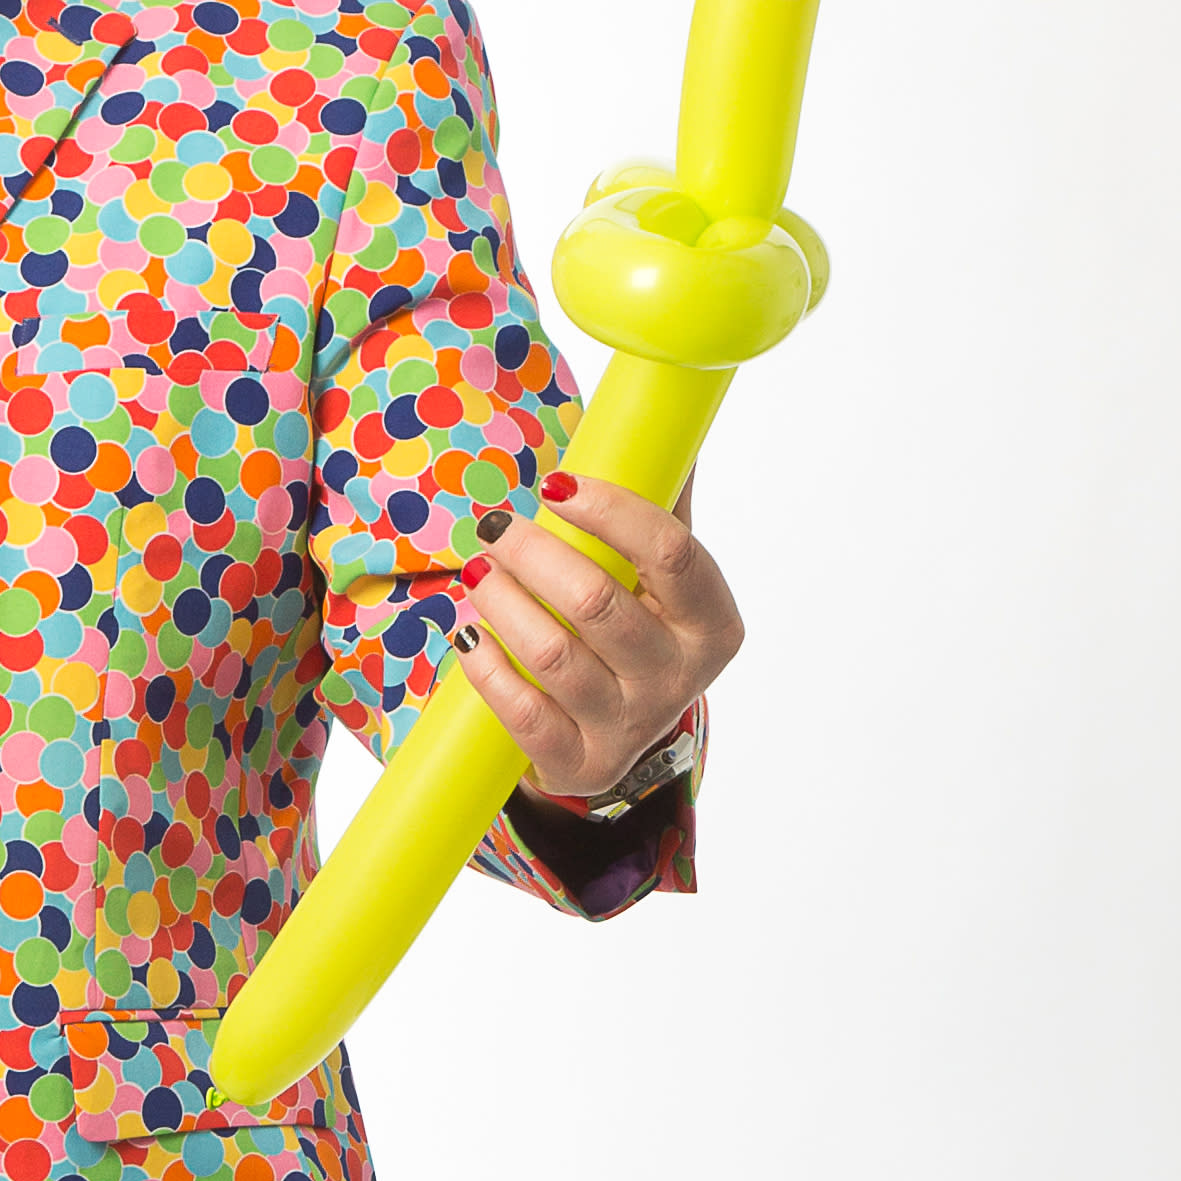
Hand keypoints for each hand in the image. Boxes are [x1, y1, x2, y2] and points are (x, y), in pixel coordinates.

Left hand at [448, 471, 742, 804]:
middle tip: (495, 527)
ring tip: (477, 569)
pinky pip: (521, 711)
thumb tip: (661, 421)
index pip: (671, 551)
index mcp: (711, 621)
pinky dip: (484, 664)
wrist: (617, 734)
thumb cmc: (636, 629)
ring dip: (501, 599)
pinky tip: (468, 630)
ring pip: (551, 653)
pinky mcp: (578, 759)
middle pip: (597, 601)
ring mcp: (628, 724)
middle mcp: (678, 677)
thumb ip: (662, 504)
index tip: (554, 482)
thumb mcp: (660, 577)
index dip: (610, 510)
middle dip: (532, 553)